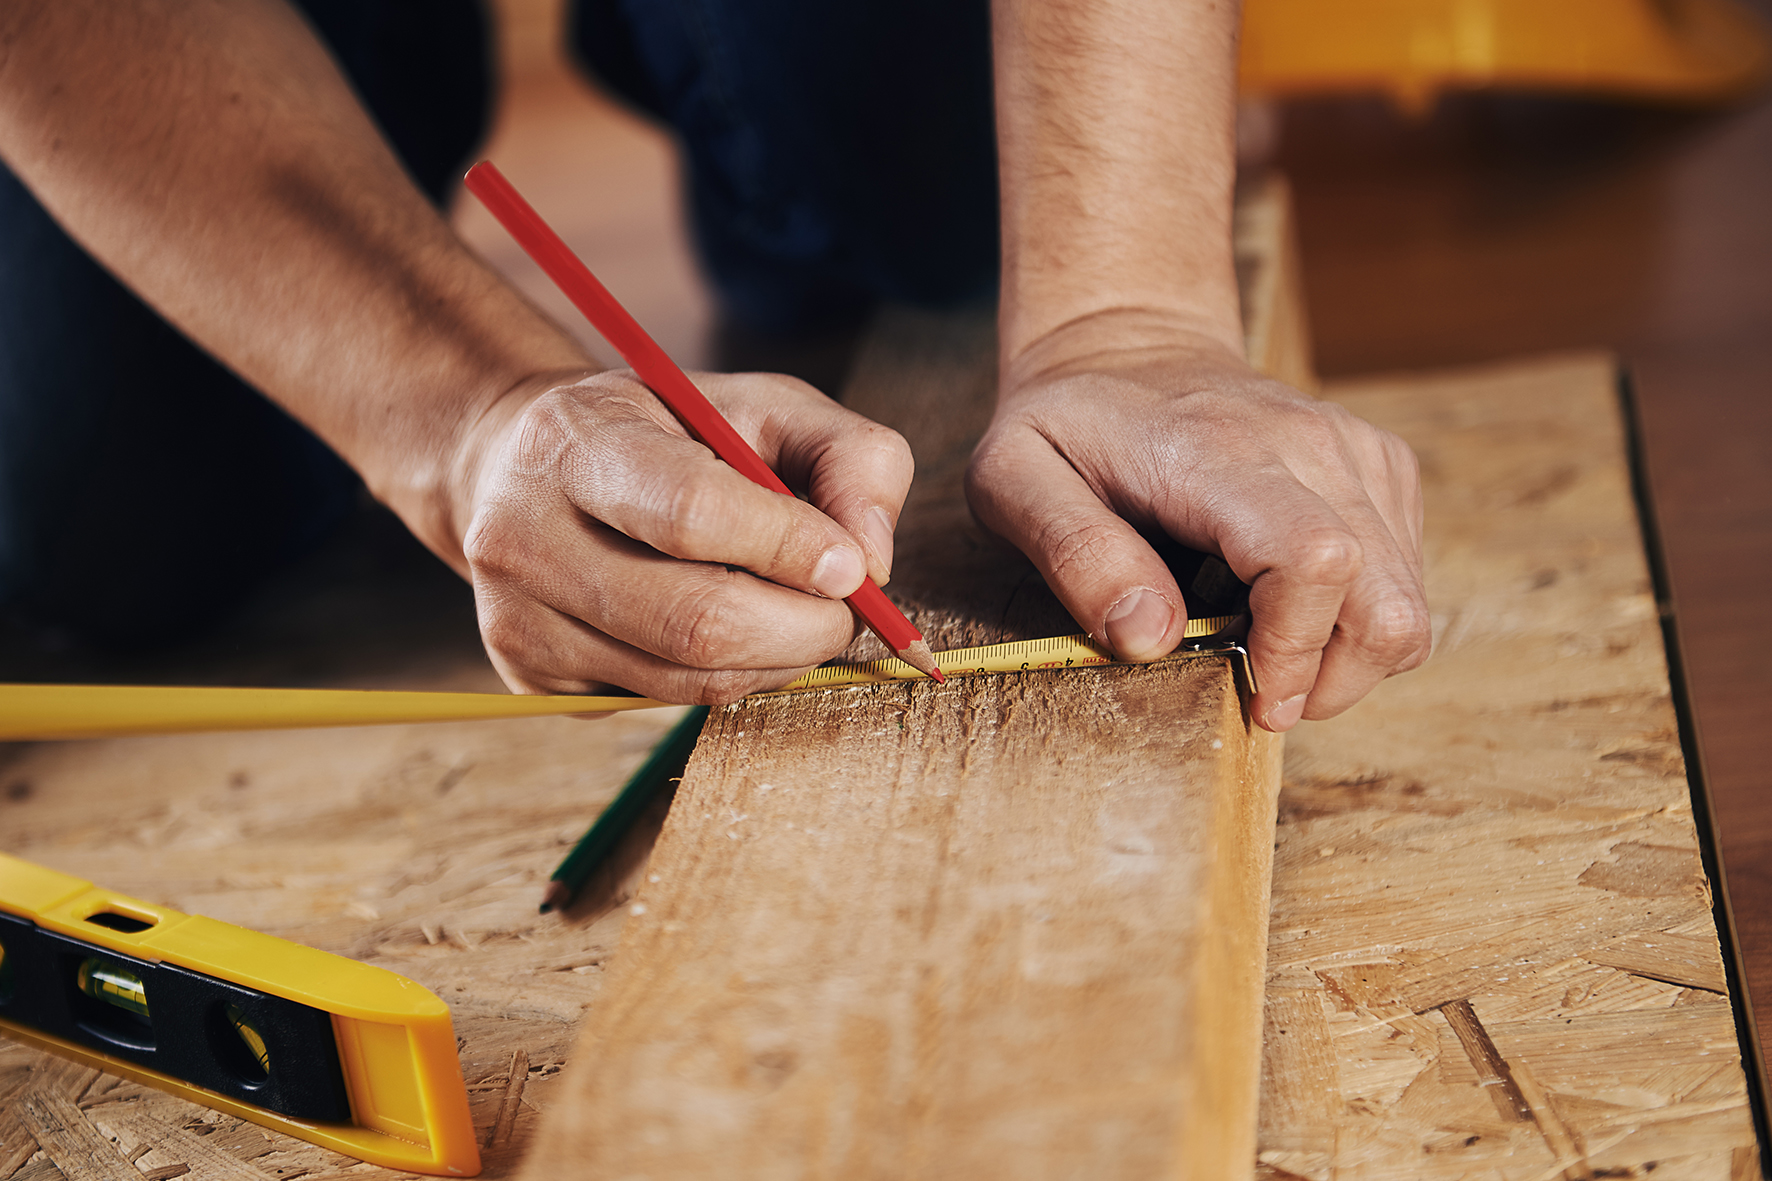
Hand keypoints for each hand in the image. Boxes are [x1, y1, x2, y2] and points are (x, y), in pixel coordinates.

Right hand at [452, 368, 912, 701]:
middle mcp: (524, 536)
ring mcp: (519, 619)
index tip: (854, 566)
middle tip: (846, 608)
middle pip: (697, 621)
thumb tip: (871, 562)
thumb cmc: (665, 433)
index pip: (690, 512)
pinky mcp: (530, 678)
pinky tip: (729, 629)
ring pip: (691, 679)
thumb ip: (847, 457)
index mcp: (575, 444)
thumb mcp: (763, 405)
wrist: (522, 469)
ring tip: (796, 614)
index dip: (789, 547)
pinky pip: (667, 700)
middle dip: (805, 627)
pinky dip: (729, 676)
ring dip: (778, 660)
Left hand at [966, 324, 1429, 731]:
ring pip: (1406, 601)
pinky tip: (1287, 606)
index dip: (1295, 651)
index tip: (1253, 694)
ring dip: (1347, 657)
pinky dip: (1359, 616)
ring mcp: (1354, 452)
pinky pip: (1405, 575)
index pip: (1313, 560)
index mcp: (1218, 453)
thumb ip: (1074, 554)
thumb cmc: (1067, 422)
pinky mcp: (1378, 466)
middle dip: (1332, 680)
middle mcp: (1308, 445)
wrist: (1126, 344)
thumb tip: (1149, 637)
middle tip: (1262, 695)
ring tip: (1268, 650)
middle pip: (1386, 601)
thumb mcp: (1014, 478)